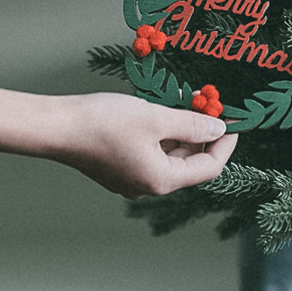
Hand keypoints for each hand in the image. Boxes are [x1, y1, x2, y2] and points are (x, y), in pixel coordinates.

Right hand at [0, 85, 237, 198]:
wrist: (55, 127)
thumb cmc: (105, 123)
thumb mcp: (156, 118)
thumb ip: (191, 124)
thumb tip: (219, 128)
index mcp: (162, 180)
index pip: (209, 168)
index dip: (226, 144)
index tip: (236, 122)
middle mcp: (148, 186)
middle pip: (189, 163)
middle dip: (202, 135)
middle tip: (210, 106)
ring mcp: (131, 179)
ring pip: (168, 156)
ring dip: (181, 132)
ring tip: (187, 104)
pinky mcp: (117, 168)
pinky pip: (150, 153)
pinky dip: (161, 135)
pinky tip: (161, 113)